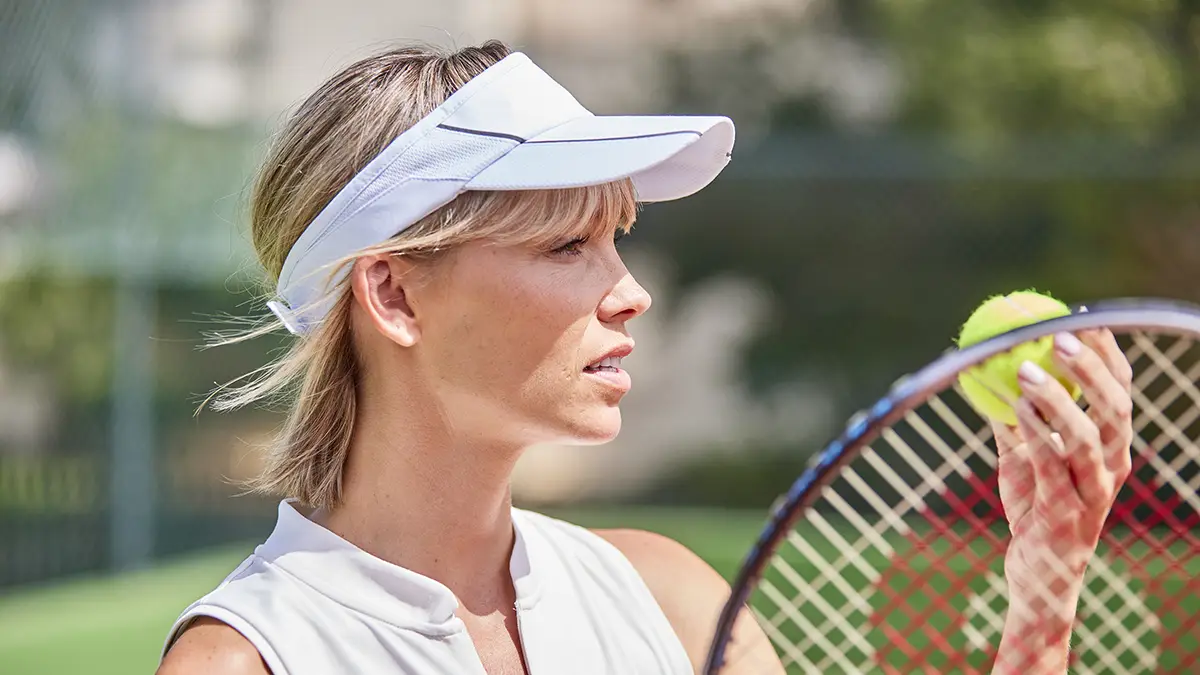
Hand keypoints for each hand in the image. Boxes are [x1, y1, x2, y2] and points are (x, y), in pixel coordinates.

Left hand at [991, 329, 1132, 671]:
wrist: (1036, 574)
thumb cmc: (1034, 508)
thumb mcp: (1024, 455)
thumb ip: (1015, 416)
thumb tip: (986, 367)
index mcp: (1111, 447)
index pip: (1121, 391)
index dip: (1108, 352)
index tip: (1083, 316)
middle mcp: (1112, 467)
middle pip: (1117, 408)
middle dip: (1093, 368)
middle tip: (1061, 334)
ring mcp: (1092, 493)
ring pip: (1088, 438)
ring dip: (1060, 401)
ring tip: (1028, 371)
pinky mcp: (1065, 515)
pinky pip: (1050, 467)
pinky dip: (1034, 434)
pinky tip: (1014, 407)